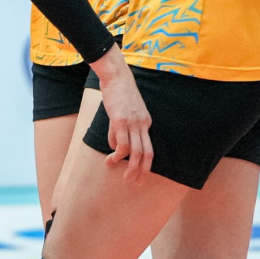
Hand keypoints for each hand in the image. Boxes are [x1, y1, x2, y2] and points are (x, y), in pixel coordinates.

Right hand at [88, 47, 152, 179]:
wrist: (116, 76)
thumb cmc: (119, 91)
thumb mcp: (127, 110)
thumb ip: (124, 126)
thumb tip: (115, 144)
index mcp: (146, 122)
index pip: (149, 148)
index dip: (144, 163)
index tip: (138, 173)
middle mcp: (142, 124)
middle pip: (146, 154)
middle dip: (142, 171)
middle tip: (135, 182)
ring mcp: (132, 123)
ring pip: (135, 152)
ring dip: (129, 167)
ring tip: (121, 174)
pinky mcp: (120, 120)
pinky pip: (121, 142)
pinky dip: (116, 153)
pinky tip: (111, 156)